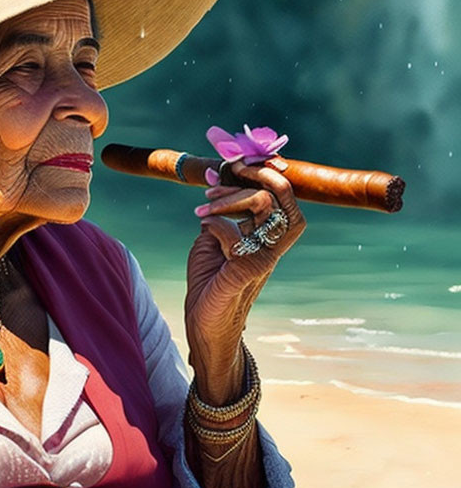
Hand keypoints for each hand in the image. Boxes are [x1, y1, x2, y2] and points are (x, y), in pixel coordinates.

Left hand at [184, 160, 305, 404]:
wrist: (204, 325)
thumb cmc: (210, 282)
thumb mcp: (213, 238)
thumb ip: (222, 211)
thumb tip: (218, 175)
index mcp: (267, 236)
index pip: (284, 195)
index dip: (266, 171)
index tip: (236, 162)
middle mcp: (271, 246)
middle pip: (282, 195)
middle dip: (253, 174)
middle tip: (222, 175)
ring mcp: (262, 259)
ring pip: (264, 207)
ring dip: (229, 197)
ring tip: (204, 205)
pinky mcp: (245, 273)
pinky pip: (236, 236)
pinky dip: (216, 224)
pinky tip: (203, 226)